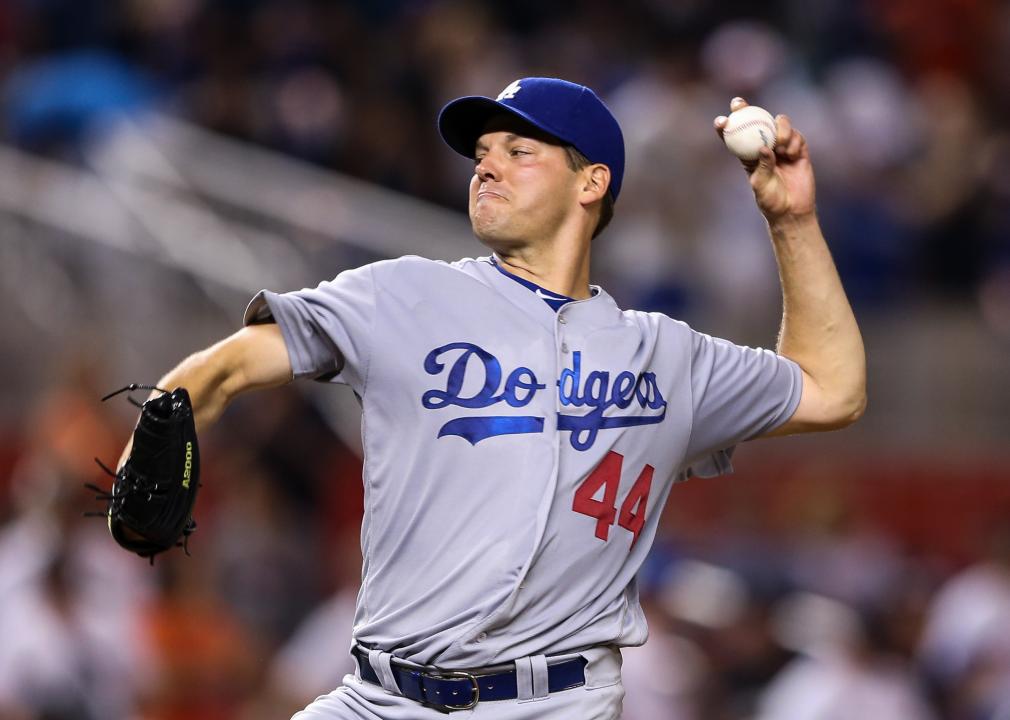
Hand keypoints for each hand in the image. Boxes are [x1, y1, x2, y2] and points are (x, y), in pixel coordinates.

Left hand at [714, 97, 815, 221]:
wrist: (793, 210)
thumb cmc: (771, 201)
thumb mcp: (761, 185)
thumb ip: (763, 166)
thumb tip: (764, 147)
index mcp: (748, 156)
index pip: (736, 136)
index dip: (727, 125)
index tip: (721, 121)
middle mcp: (765, 146)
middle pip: (756, 121)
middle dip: (746, 108)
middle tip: (739, 104)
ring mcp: (782, 146)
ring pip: (779, 123)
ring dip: (780, 129)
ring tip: (781, 146)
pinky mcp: (799, 149)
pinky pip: (797, 136)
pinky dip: (794, 141)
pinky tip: (792, 154)